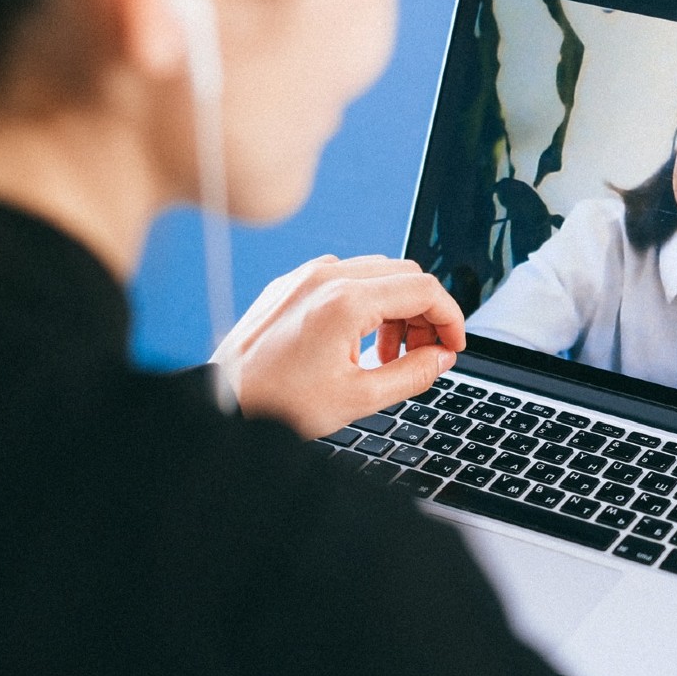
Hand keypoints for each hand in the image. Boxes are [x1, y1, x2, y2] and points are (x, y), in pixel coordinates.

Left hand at [209, 254, 465, 439]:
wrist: (222, 401)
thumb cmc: (278, 403)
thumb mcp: (359, 398)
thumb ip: (412, 374)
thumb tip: (441, 358)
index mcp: (346, 302)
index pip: (424, 289)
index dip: (450, 318)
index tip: (453, 346)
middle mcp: (326, 277)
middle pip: (405, 275)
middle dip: (424, 314)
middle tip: (423, 354)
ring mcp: (305, 276)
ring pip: (376, 272)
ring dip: (396, 308)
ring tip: (388, 356)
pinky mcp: (289, 284)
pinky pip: (343, 277)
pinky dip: (365, 302)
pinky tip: (357, 341)